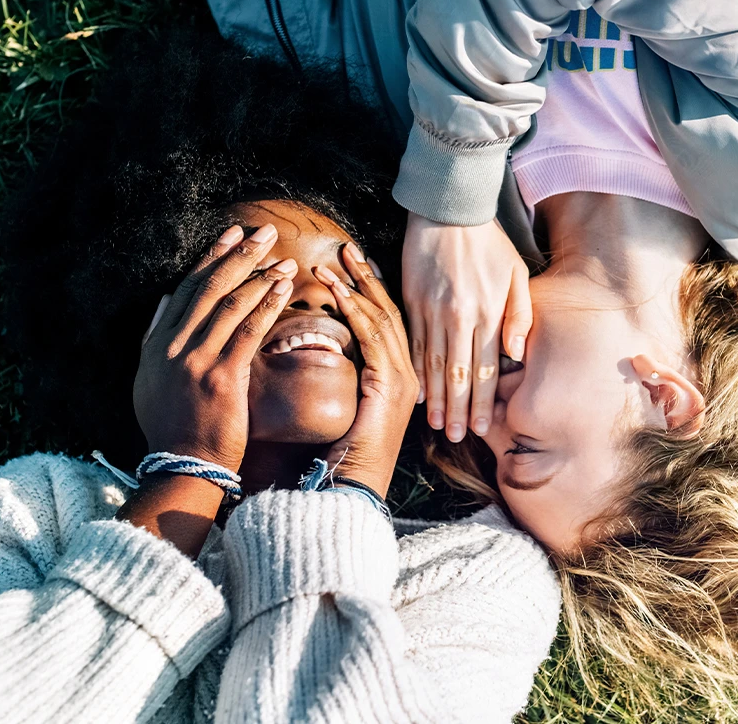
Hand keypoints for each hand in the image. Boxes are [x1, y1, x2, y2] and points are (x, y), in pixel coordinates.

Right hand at [133, 223, 296, 472]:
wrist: (183, 466)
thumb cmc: (173, 427)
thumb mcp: (150, 380)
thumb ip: (156, 337)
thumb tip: (167, 299)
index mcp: (157, 344)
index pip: (187, 288)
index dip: (211, 258)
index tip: (233, 234)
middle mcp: (173, 347)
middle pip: (209, 287)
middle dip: (239, 255)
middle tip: (265, 232)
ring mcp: (196, 361)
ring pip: (231, 304)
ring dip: (260, 277)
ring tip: (284, 259)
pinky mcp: (222, 377)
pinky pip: (248, 331)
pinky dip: (266, 305)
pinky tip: (284, 288)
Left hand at [313, 243, 418, 498]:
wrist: (351, 488)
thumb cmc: (343, 456)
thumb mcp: (348, 408)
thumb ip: (348, 379)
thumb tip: (327, 352)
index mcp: (401, 379)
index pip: (389, 324)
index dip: (372, 291)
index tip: (354, 265)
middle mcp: (409, 375)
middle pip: (390, 313)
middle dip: (367, 279)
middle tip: (348, 249)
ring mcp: (403, 379)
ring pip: (382, 319)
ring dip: (356, 288)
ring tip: (336, 261)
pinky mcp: (389, 384)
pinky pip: (372, 337)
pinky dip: (353, 311)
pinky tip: (337, 291)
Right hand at [402, 214, 531, 441]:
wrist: (448, 209)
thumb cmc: (489, 242)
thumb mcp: (516, 273)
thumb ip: (519, 315)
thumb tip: (516, 354)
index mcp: (486, 312)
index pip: (485, 369)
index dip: (483, 401)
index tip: (481, 426)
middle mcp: (458, 317)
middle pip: (458, 374)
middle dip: (457, 410)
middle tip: (455, 437)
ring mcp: (431, 310)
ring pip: (433, 364)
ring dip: (435, 398)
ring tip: (435, 424)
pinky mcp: (412, 301)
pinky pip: (412, 344)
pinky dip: (415, 371)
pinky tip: (416, 392)